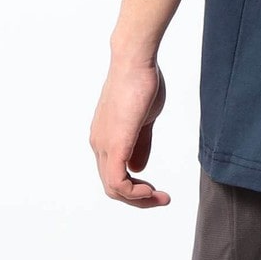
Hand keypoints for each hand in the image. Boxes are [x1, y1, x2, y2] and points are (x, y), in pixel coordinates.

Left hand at [89, 58, 170, 207]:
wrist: (135, 60)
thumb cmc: (141, 82)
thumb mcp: (143, 119)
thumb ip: (140, 144)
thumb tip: (138, 169)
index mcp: (105, 138)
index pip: (114, 174)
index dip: (135, 187)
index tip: (156, 189)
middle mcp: (99, 144)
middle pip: (112, 186)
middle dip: (138, 198)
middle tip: (161, 199)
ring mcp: (104, 145)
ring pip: (113, 188)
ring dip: (138, 198)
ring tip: (159, 197)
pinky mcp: (114, 143)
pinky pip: (117, 181)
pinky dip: (134, 192)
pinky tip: (150, 190)